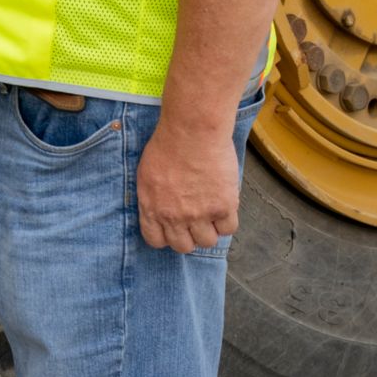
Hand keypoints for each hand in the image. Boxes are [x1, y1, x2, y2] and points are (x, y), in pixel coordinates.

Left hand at [136, 114, 239, 253]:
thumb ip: (153, 197)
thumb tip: (162, 210)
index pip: (156, 240)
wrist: (192, 129)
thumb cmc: (168, 143)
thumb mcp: (147, 172)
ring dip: (210, 229)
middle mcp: (173, 216)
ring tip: (212, 211)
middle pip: (184, 246)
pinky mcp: (222, 207)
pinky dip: (228, 220)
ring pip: (207, 242)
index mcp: (151, 207)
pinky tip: (225, 204)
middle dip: (190, 236)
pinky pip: (229, 229)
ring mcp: (199, 214)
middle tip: (196, 221)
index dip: (167, 236)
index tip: (175, 228)